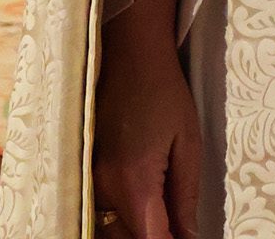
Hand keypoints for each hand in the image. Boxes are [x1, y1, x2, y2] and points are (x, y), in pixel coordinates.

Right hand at [93, 26, 200, 237]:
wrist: (130, 54)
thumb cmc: (165, 92)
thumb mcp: (187, 142)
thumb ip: (186, 197)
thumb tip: (189, 236)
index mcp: (136, 182)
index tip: (186, 237)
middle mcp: (105, 187)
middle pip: (128, 237)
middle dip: (154, 235)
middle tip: (178, 222)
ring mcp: (91, 179)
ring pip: (112, 225)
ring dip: (138, 227)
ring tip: (164, 209)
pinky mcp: (86, 169)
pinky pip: (103, 206)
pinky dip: (124, 212)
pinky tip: (145, 195)